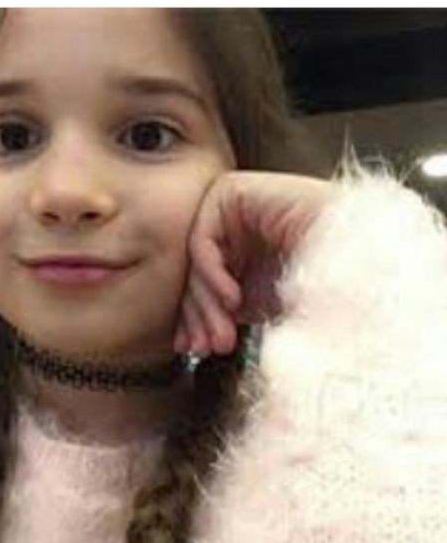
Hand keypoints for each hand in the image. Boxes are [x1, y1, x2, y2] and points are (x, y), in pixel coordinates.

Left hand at [174, 171, 336, 356]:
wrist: (358, 255)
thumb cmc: (322, 285)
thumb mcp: (262, 307)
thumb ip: (223, 314)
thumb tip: (183, 342)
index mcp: (240, 251)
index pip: (201, 285)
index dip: (195, 320)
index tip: (195, 351)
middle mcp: (232, 227)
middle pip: (194, 274)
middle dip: (200, 317)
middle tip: (207, 348)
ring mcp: (230, 207)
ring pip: (196, 261)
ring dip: (207, 305)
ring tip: (223, 334)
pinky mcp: (231, 192)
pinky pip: (202, 241)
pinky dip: (213, 275)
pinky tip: (234, 299)